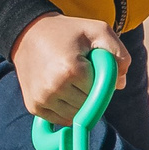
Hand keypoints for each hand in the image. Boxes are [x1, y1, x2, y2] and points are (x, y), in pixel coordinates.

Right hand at [11, 14, 132, 124]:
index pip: (100, 92)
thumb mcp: (98, 30)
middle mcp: (54, 88)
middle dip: (89, 92)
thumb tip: (120, 83)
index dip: (100, 81)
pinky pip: (60, 119)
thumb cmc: (67, 32)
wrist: (28, 33)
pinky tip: (60, 90)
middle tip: (80, 72)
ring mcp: (41, 99)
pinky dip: (65, 109)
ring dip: (78, 102)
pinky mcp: (33, 106)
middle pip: (88, 105)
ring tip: (69, 80)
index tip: (91, 67)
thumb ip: (119, 53)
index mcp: (71, 70)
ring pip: (75, 115)